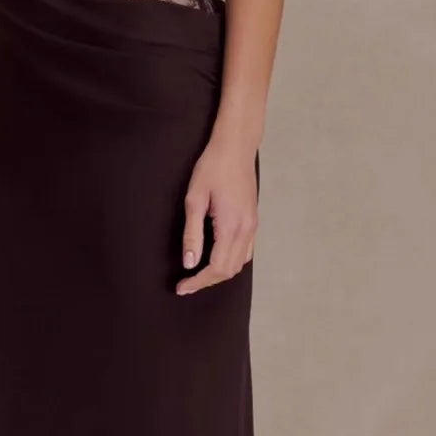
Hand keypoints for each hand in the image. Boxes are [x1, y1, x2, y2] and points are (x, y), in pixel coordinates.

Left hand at [175, 136, 257, 294]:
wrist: (235, 148)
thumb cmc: (212, 168)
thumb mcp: (194, 199)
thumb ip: (192, 234)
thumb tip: (189, 262)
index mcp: (231, 226)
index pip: (216, 267)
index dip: (198, 281)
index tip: (182, 287)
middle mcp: (246, 230)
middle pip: (229, 270)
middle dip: (207, 281)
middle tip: (186, 284)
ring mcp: (252, 226)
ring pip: (240, 264)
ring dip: (220, 273)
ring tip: (199, 275)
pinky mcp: (253, 221)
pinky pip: (246, 252)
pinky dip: (231, 262)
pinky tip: (216, 258)